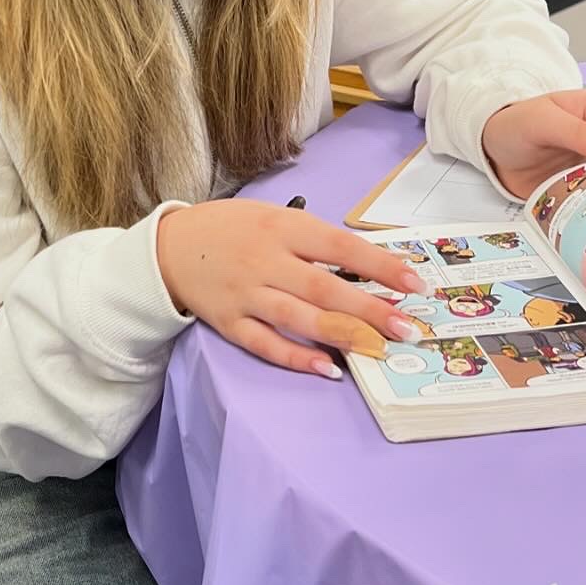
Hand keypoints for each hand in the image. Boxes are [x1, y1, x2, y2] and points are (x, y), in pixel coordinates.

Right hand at [156, 200, 430, 379]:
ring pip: (298, 316)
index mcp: (282, 226)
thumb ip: (315, 240)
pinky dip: (295, 356)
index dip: (380, 266)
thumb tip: (371, 267)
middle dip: (370, 309)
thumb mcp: (275, 216)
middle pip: (324, 287)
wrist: (169, 245)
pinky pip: (265, 343)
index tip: (416, 283)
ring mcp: (246, 293)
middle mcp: (265, 260)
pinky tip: (326, 368)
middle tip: (408, 329)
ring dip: (341, 335)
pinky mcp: (228, 321)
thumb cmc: (233, 228)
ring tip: (378, 349)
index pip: (341, 246)